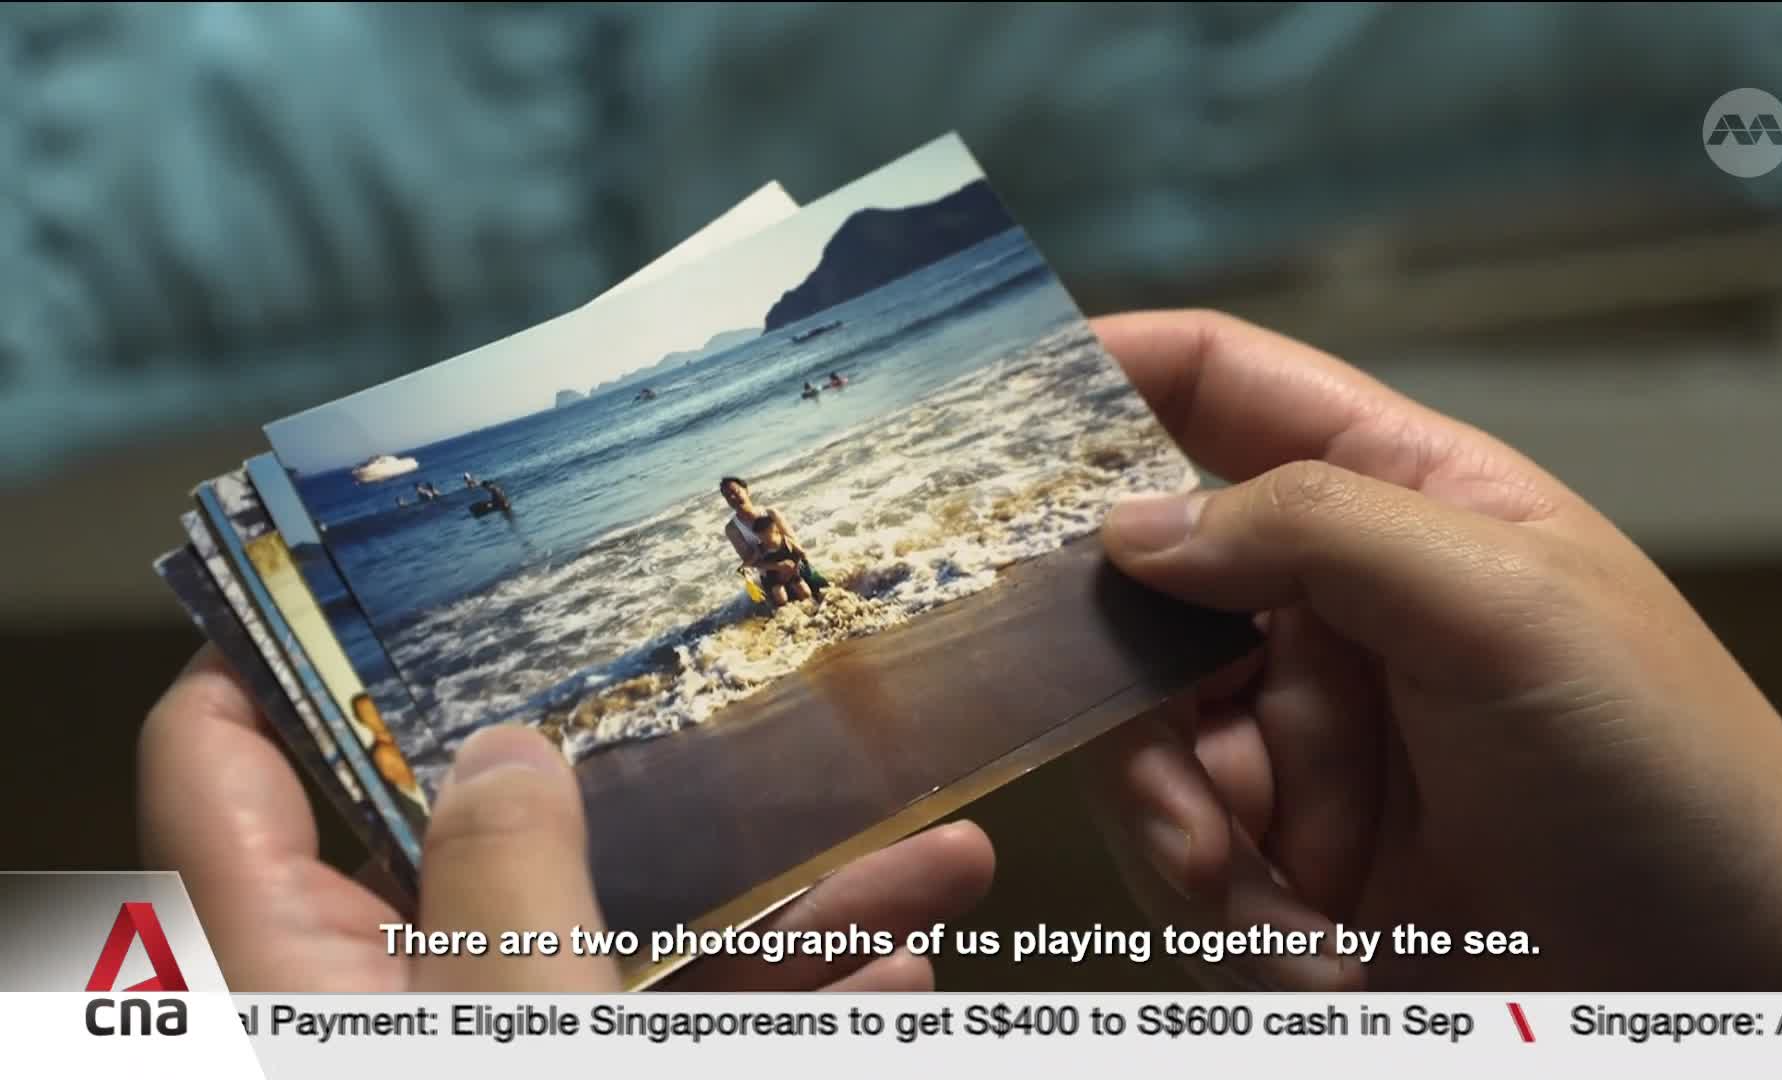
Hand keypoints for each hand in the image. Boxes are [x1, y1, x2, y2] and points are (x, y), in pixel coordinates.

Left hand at [138, 646, 994, 990]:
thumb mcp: (514, 1025)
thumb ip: (504, 876)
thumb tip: (502, 745)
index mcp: (282, 970)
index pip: (223, 766)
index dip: (277, 644)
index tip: (361, 554)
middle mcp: (380, 1009)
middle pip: (477, 835)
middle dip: (635, 768)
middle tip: (702, 662)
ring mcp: (497, 1048)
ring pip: (627, 948)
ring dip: (785, 909)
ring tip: (933, 855)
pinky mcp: (590, 1075)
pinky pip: (681, 1024)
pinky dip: (785, 998)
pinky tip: (900, 970)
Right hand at [1080, 309, 1781, 990]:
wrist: (1728, 982)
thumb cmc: (1664, 768)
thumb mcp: (1505, 605)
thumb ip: (1316, 527)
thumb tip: (1133, 521)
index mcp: (1398, 494)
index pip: (1225, 390)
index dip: (1110, 372)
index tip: (993, 395)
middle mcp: (1331, 600)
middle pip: (1144, 582)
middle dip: (1118, 667)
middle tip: (1123, 731)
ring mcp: (1304, 728)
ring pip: (1140, 730)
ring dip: (1167, 808)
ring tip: (1243, 875)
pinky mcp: (1291, 846)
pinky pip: (1176, 843)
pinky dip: (1209, 891)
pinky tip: (1302, 936)